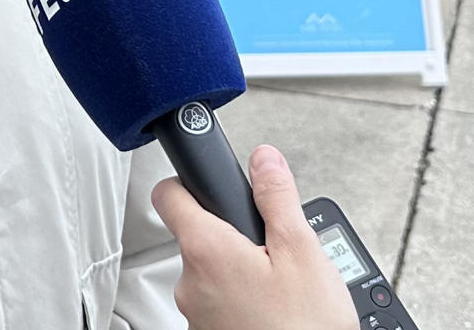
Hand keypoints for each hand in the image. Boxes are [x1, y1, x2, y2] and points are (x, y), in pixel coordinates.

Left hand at [151, 144, 356, 329]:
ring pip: (212, 273)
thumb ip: (277, 197)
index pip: (170, 194)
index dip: (189, 181)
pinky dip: (242, 300)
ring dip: (240, 271)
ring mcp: (196, 314)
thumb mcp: (302, 250)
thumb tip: (264, 159)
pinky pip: (220, 303)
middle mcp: (190, 282)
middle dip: (233, 235)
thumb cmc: (303, 327)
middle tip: (272, 247)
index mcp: (206, 249)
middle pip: (199, 236)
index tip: (206, 180)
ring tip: (281, 286)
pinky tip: (274, 309)